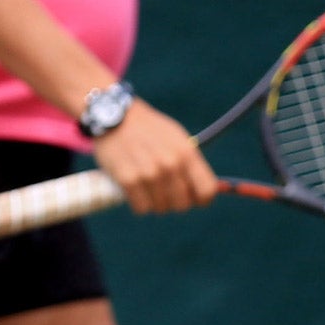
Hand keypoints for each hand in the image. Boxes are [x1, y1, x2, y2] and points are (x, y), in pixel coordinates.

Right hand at [90, 99, 217, 213]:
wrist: (114, 116)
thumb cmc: (148, 129)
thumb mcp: (176, 138)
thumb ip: (192, 164)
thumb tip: (210, 192)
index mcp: (186, 153)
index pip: (207, 191)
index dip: (201, 199)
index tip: (192, 198)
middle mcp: (170, 164)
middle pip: (183, 205)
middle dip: (174, 201)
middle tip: (163, 190)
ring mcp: (149, 173)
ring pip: (161, 208)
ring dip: (154, 201)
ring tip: (146, 184)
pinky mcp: (128, 179)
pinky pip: (141, 208)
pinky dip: (137, 202)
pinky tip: (134, 187)